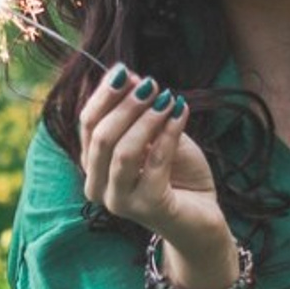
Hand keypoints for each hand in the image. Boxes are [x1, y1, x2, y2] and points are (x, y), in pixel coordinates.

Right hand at [78, 63, 225, 250]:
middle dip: (125, 105)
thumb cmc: (176, 175)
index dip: (105, 94)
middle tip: (151, 84)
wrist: (201, 217)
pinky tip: (181, 113)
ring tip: (168, 98)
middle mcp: (99, 187)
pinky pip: (154, 163)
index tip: (127, 71)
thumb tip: (128, 74)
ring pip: (123, 152)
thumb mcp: (155, 135)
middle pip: (100, 137)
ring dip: (146, 119)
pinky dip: (168, 134)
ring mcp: (120, 201)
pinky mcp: (147, 208)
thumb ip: (138, 111)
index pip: (88, 123)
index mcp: (94, 165)